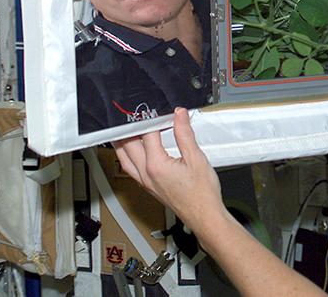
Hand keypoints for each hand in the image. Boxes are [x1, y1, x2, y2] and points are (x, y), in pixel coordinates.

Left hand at [114, 108, 228, 236]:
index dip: (153, 119)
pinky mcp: (148, 187)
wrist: (204, 216)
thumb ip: (185, 134)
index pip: (147, 134)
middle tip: (135, 116)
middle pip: (127, 145)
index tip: (158, 111)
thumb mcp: (197, 158)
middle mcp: (146, 174)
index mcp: (156, 165)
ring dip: (122, 143)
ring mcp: (145, 182)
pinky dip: (127, 156)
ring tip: (126, 130)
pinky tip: (133, 152)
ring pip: (124, 159)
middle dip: (130, 128)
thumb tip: (179, 115)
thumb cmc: (202, 193)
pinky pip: (129, 169)